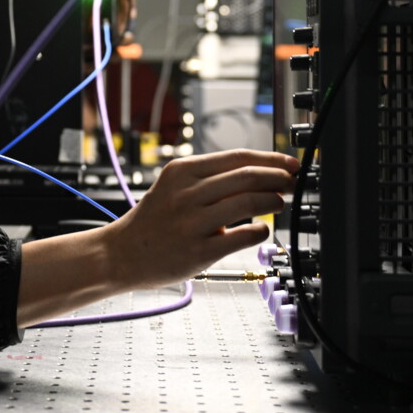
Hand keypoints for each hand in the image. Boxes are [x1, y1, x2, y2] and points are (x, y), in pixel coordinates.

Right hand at [16, 149, 297, 325]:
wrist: (120, 255)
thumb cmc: (152, 222)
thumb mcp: (172, 187)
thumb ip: (208, 178)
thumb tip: (256, 171)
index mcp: (181, 172)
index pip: (237, 158)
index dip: (270, 159)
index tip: (288, 163)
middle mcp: (186, 194)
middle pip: (246, 177)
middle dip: (278, 178)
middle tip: (293, 182)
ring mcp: (192, 224)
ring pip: (248, 202)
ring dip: (273, 201)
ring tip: (279, 203)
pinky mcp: (199, 252)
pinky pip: (242, 236)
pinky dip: (260, 231)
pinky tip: (263, 230)